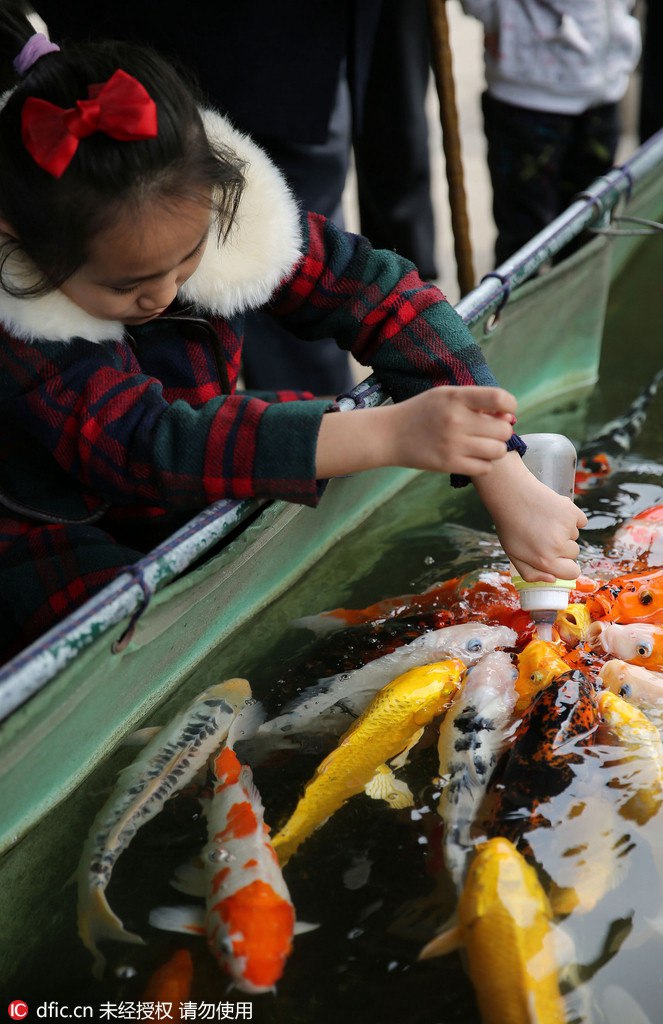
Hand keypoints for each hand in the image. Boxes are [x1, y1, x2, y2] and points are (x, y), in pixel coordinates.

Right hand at [315, 386, 516, 478]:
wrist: (391, 434)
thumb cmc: (423, 411)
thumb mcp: (446, 395)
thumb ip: (477, 401)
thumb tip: (509, 417)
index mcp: (457, 397)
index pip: (500, 399)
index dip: (509, 406)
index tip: (503, 411)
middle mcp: (456, 420)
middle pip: (503, 429)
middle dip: (501, 430)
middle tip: (488, 431)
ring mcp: (453, 444)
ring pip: (498, 450)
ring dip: (495, 448)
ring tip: (482, 444)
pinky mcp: (449, 464)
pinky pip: (484, 468)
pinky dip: (484, 463)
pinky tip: (472, 456)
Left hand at [473, 452, 587, 580]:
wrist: (511, 495)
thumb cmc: (510, 526)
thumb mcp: (514, 555)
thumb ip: (531, 573)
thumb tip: (552, 579)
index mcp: (545, 561)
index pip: (572, 573)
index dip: (566, 567)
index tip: (560, 560)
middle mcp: (558, 546)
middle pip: (574, 553)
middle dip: (563, 547)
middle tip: (544, 535)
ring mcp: (567, 528)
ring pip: (575, 536)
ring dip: (565, 531)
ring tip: (544, 521)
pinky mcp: (572, 511)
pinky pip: (580, 521)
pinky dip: (572, 517)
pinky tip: (554, 513)